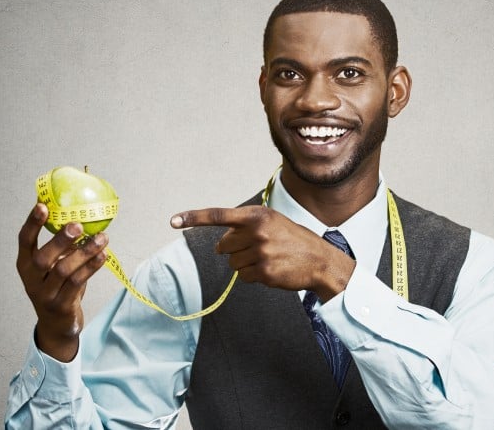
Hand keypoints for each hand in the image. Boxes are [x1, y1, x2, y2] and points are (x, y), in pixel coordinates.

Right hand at [16, 203, 108, 361]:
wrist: (57, 325)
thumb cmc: (57, 286)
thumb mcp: (54, 266)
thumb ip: (64, 246)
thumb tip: (83, 216)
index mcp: (25, 265)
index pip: (24, 241)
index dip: (32, 223)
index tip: (42, 205)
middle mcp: (32, 279)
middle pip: (42, 258)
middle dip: (60, 240)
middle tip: (77, 225)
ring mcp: (45, 294)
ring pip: (64, 271)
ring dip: (85, 252)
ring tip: (102, 238)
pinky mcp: (61, 306)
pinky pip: (78, 283)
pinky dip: (91, 267)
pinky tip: (103, 255)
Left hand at [171, 206, 355, 301]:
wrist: (320, 260)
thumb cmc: (294, 240)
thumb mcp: (272, 222)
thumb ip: (246, 227)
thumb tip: (219, 246)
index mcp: (257, 215)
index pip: (219, 215)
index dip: (194, 218)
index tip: (173, 220)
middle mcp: (256, 232)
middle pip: (223, 246)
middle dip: (234, 250)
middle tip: (257, 248)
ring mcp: (259, 252)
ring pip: (232, 264)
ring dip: (245, 264)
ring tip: (267, 259)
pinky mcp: (263, 271)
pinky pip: (243, 277)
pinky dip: (253, 276)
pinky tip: (271, 270)